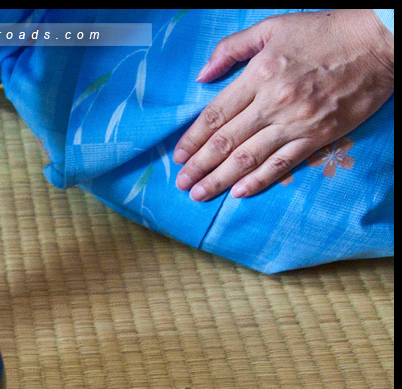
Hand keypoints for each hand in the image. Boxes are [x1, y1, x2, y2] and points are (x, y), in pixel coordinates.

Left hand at [174, 9, 393, 200]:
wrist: (378, 43)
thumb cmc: (323, 32)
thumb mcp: (271, 27)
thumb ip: (231, 49)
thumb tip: (202, 75)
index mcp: (258, 76)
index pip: (215, 115)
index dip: (192, 139)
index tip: (177, 157)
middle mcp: (273, 103)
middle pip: (226, 142)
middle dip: (199, 166)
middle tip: (180, 184)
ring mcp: (296, 122)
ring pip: (249, 158)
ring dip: (220, 179)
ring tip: (200, 193)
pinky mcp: (318, 136)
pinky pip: (282, 163)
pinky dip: (259, 180)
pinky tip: (238, 192)